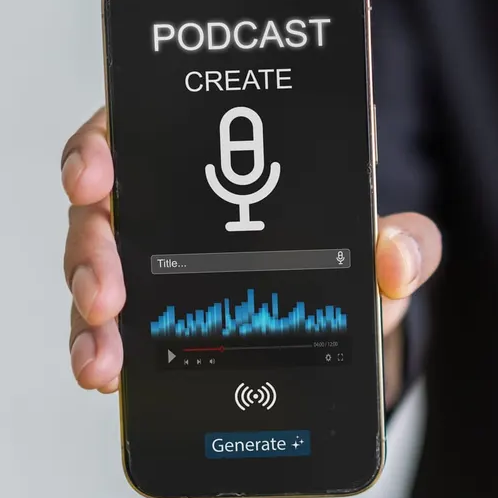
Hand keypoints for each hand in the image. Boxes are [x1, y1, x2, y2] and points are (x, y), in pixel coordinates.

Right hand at [62, 107, 440, 407]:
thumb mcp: (392, 245)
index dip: (104, 142)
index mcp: (231, 162)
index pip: (144, 127)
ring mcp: (156, 258)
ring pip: (95, 267)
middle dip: (91, 246)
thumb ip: (408, 243)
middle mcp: (177, 202)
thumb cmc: (360, 263)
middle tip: (107, 290)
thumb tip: (393, 261)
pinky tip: (106, 370)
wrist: (355, 326)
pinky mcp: (150, 312)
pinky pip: (108, 323)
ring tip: (106, 352)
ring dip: (89, 306)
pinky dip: (98, 346)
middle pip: (104, 203)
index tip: (93, 173)